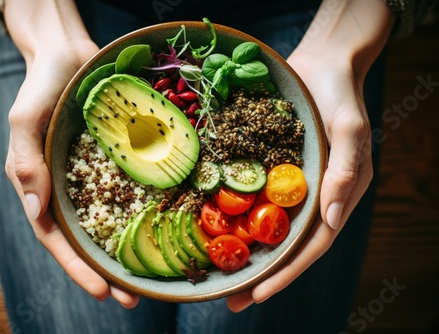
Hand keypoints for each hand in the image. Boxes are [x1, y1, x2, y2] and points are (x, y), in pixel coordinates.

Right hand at [4, 39, 139, 307]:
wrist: (69, 54)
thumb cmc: (41, 86)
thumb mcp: (24, 120)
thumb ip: (26, 162)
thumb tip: (38, 211)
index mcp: (43, 187)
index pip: (57, 239)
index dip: (79, 268)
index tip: (105, 292)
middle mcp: (69, 189)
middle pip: (87, 240)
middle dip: (109, 271)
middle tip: (137, 298)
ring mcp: (96, 176)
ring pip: (113, 221)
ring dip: (131, 248)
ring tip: (157, 275)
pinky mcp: (117, 161)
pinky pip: (132, 189)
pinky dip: (145, 210)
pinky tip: (168, 224)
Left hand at [226, 0, 393, 311]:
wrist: (321, 63)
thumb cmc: (340, 94)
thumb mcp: (350, 129)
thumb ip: (345, 172)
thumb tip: (329, 219)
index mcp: (334, 196)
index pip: (310, 246)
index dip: (285, 273)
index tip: (257, 294)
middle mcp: (309, 197)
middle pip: (284, 244)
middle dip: (259, 274)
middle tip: (229, 300)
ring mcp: (287, 184)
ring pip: (264, 226)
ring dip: (242, 251)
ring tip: (214, 274)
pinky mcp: (268, 167)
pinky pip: (250, 195)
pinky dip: (233, 215)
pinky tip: (210, 226)